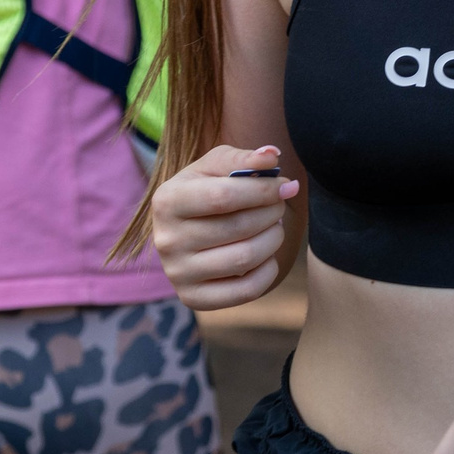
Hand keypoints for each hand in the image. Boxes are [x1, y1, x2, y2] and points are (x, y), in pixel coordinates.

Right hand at [149, 143, 299, 309]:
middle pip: (238, 228)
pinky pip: (245, 291)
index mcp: (167, 201)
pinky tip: (267, 254)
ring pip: (245, 258)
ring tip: (274, 226)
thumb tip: (272, 155)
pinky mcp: (193, 298)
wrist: (186, 227)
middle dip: (271, 213)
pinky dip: (268, 271)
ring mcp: (177, 274)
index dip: (263, 190)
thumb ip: (244, 157)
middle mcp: (166, 240)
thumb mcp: (216, 165)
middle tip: (279, 205)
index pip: (223, 197)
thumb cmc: (206, 189)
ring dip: (273, 239)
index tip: (287, 184)